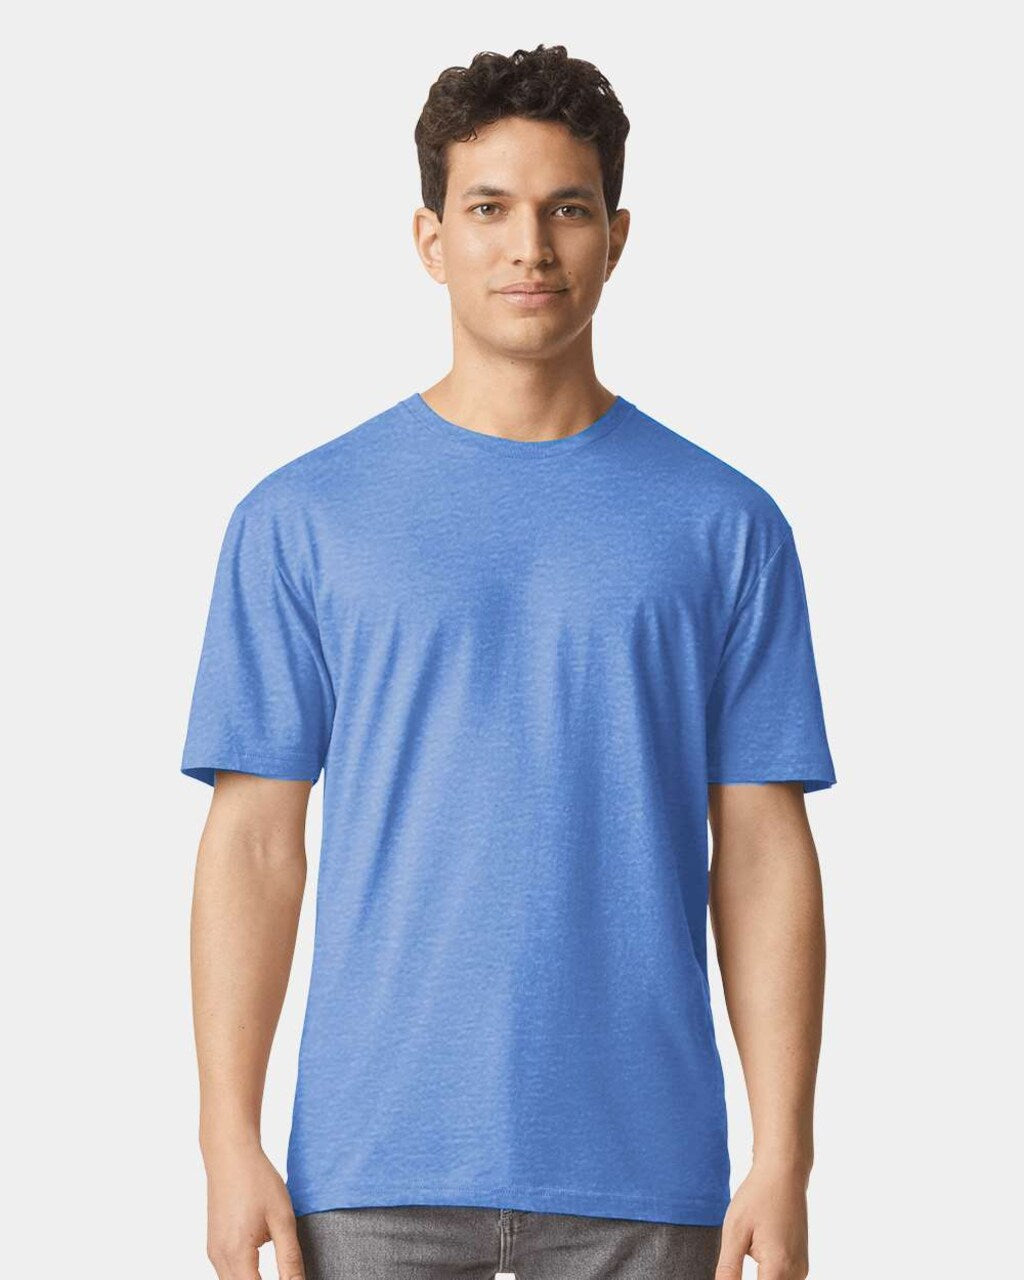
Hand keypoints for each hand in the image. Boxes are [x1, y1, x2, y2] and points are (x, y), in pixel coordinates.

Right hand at [204, 1142, 305, 1279]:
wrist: (230, 1154)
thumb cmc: (257, 1180)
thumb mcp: (282, 1219)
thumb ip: (290, 1259)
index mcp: (237, 1253)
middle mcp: (219, 1258)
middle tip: (287, 1275)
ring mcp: (214, 1252)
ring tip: (278, 1273)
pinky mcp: (214, 1245)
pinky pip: (228, 1273)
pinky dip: (245, 1275)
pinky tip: (261, 1267)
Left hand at [714, 1162, 809, 1278]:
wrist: (784, 1173)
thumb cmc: (758, 1196)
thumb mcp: (735, 1231)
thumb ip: (729, 1269)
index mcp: (779, 1267)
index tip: (730, 1273)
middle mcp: (796, 1273)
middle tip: (737, 1256)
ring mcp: (801, 1269)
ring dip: (760, 1278)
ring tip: (746, 1249)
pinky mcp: (800, 1263)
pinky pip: (783, 1279)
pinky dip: (768, 1275)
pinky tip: (756, 1251)